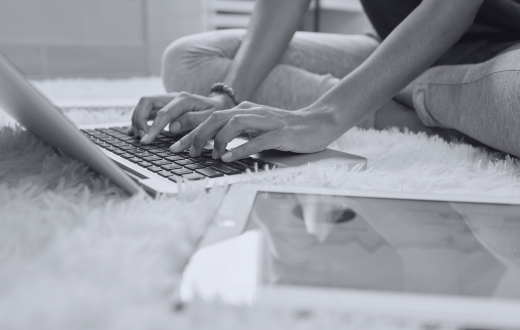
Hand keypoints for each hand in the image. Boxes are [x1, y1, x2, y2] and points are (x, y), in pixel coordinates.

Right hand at [126, 91, 235, 142]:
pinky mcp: (164, 106)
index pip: (162, 113)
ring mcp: (167, 100)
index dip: (153, 128)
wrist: (220, 105)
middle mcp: (172, 97)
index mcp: (184, 99)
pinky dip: (138, 119)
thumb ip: (192, 121)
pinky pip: (147, 110)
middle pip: (146, 102)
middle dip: (139, 119)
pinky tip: (133, 131)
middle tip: (141, 137)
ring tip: (137, 136)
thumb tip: (172, 128)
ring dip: (137, 119)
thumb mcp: (210, 118)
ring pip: (144, 104)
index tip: (146, 140)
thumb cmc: (215, 113)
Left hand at [169, 102, 343, 161]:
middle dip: (197, 134)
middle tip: (186, 152)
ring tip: (208, 156)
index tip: (175, 145)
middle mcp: (252, 112)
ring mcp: (267, 122)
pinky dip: (239, 148)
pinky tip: (227, 158)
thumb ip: (238, 133)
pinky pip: (257, 140)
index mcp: (245, 110)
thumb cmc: (286, 130)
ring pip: (234, 124)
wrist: (318, 123)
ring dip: (217, 140)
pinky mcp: (280, 134)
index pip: (211, 117)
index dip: (190, 130)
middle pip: (217, 117)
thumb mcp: (257, 128)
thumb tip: (214, 146)